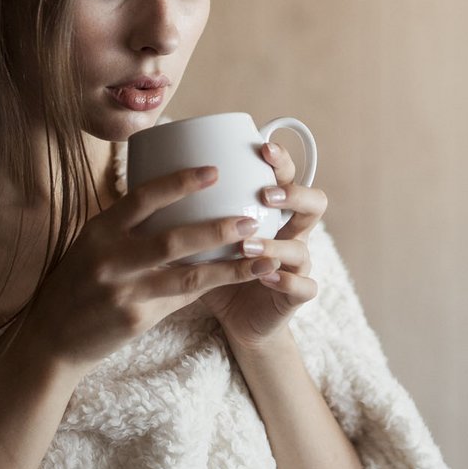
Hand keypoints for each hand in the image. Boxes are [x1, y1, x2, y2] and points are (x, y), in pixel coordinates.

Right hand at [16, 165, 283, 376]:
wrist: (51, 341)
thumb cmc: (77, 284)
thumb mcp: (92, 246)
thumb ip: (127, 227)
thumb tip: (177, 200)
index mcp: (98, 231)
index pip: (142, 198)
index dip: (180, 182)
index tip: (214, 171)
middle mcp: (109, 258)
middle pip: (172, 239)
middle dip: (217, 228)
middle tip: (250, 219)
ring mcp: (123, 291)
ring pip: (187, 276)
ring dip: (228, 266)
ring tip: (261, 255)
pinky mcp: (135, 319)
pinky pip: (181, 299)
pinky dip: (210, 287)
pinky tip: (238, 278)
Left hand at [200, 141, 329, 346]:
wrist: (237, 321)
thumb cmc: (216, 271)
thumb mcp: (203, 238)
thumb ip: (193, 211)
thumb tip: (152, 174)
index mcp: (273, 213)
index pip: (287, 176)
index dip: (282, 160)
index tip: (262, 147)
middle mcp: (292, 233)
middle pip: (315, 203)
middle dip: (294, 194)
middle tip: (265, 195)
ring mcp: (299, 264)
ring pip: (303, 247)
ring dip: (276, 244)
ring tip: (248, 246)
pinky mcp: (297, 295)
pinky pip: (304, 286)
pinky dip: (286, 280)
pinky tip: (266, 277)